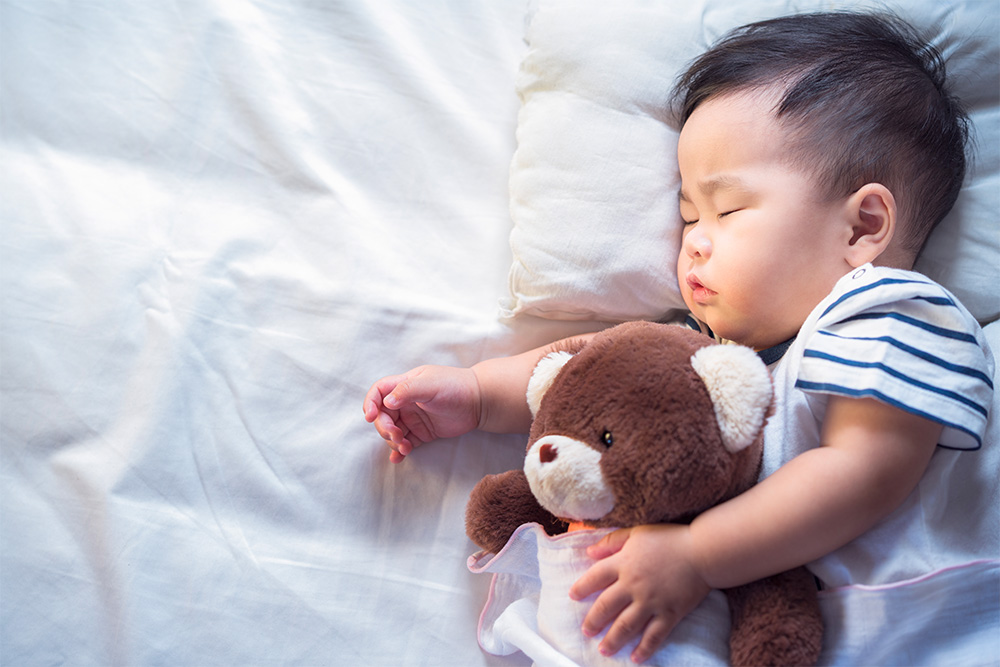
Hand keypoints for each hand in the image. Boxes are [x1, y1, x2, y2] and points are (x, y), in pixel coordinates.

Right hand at [363, 365, 481, 462]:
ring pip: (392, 431)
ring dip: (393, 442)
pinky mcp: (422, 433)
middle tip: (397, 436)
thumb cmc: (456, 387)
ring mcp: (414, 418)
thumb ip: (407, 390)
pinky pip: (405, 443)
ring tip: (406, 447)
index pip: (379, 392)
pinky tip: (399, 458)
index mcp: (405, 385)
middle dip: (385, 428)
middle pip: (383, 416)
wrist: (479, 402)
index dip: (370, 403)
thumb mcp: (430, 384)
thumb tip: (386, 402)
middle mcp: (406, 402)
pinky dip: (399, 451)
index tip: (370, 417)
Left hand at [569, 524, 710, 662]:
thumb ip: (612, 542)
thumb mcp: (637, 533)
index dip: (582, 587)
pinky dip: (644, 649)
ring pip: (626, 625)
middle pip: (606, 605)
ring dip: (613, 639)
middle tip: (586, 631)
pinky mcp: (669, 614)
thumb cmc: (670, 539)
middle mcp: (633, 585)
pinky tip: (635, 658)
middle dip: (593, 620)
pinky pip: (654, 636)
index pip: (595, 577)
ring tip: (603, 649)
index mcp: (624, 563)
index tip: (573, 596)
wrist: (702, 551)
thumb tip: (589, 552)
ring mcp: (651, 602)